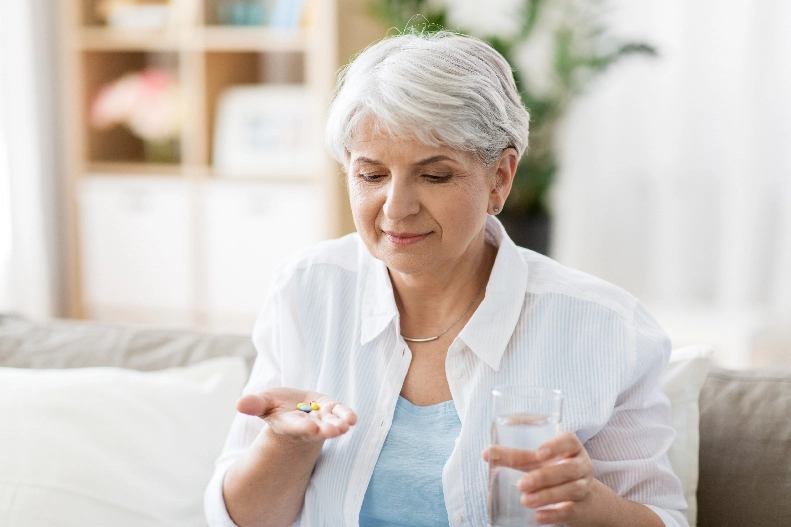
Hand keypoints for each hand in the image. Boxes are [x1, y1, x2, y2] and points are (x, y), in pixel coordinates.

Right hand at [237, 387, 356, 442]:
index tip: (311, 427)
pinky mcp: (331, 410)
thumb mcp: (263, 402)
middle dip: (325, 430)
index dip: (303, 426)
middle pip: (317, 429)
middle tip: (334, 430)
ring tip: (346, 426)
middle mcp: (306, 425)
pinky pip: (340, 414)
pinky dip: (346, 416)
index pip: (296, 426)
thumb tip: (239, 404)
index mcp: (288, 424)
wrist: (293, 409)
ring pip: (331, 424)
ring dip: (338, 425)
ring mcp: (321, 419)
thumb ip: (254, 404)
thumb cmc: (276, 407)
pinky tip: (352, 419)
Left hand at [482, 432, 595, 524]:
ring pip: (571, 490)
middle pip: (568, 469)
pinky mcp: (580, 508)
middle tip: (521, 484)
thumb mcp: (538, 461)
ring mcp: (584, 488)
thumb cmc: (553, 470)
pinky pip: (570, 511)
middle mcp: (581, 466)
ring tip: (525, 500)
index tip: (538, 453)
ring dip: (547, 496)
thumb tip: (486, 454)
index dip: (556, 446)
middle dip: (544, 477)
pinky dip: (554, 514)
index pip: (569, 441)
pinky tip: (539, 516)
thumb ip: (516, 457)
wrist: (583, 498)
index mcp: (571, 448)